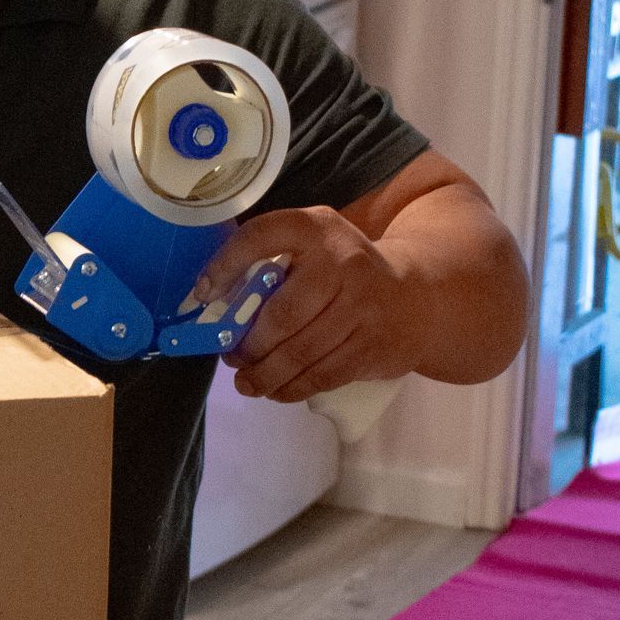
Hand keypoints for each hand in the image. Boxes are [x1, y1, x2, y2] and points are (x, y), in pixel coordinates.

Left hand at [191, 205, 421, 403]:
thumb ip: (272, 262)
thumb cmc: (344, 273)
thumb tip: (213, 300)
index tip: (202, 294)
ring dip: (264, 374)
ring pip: (299, 352)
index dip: (226, 264)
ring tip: (246, 381)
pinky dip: (291, 388)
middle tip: (230, 355)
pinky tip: (275, 390)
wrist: (416, 297)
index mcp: (318, 229)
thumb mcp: (314, 248)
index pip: (262, 236)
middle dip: (247, 344)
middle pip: (280, 315)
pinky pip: (321, 375)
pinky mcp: (372, 346)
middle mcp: (343, 263)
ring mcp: (361, 307)